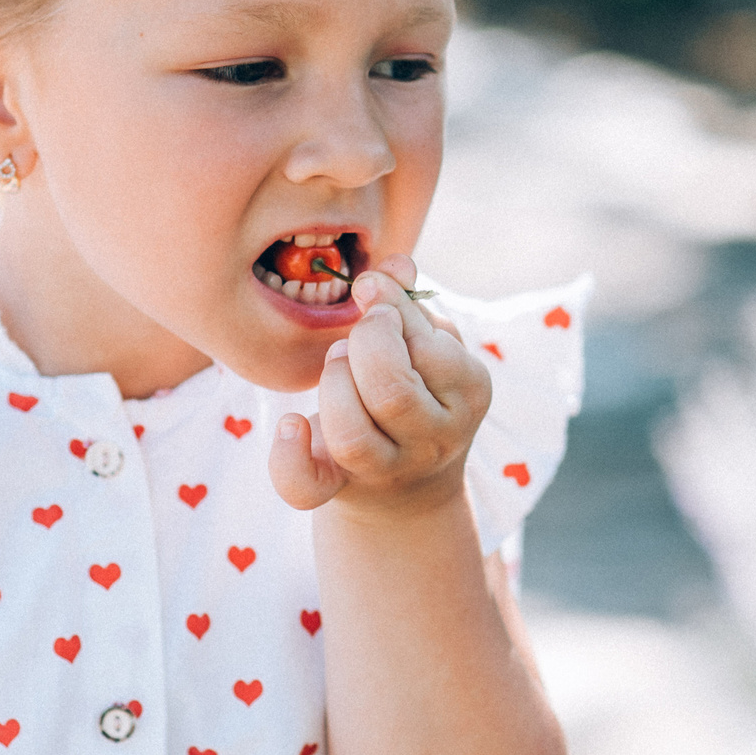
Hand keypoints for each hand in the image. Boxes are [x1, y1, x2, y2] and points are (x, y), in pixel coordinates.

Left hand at [270, 255, 490, 516]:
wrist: (410, 483)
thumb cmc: (418, 387)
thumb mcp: (428, 344)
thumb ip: (409, 301)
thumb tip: (395, 265)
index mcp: (467, 393)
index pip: (430, 349)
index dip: (392, 313)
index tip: (374, 298)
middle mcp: (434, 439)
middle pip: (392, 393)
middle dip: (362, 347)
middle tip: (355, 335)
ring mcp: (389, 469)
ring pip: (352, 436)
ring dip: (333, 385)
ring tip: (336, 363)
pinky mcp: (339, 489)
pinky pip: (306, 487)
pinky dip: (288, 455)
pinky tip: (291, 422)